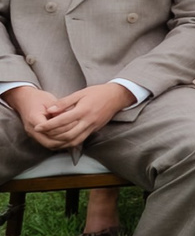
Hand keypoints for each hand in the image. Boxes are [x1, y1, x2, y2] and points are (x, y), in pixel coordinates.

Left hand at [10, 84, 129, 149]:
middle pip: (67, 134)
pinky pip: (81, 140)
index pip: (62, 120)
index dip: (48, 125)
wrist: (117, 97)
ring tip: (50, 140)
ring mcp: (92, 127)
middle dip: (52, 135)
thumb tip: (50, 110)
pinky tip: (62, 141)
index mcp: (83, 110)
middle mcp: (88, 121)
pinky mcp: (95, 130)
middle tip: (41, 134)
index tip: (38, 127)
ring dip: (61, 142)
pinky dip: (70, 143)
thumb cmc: (98, 93)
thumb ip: (64, 102)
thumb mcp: (80, 93)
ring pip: (74, 140)